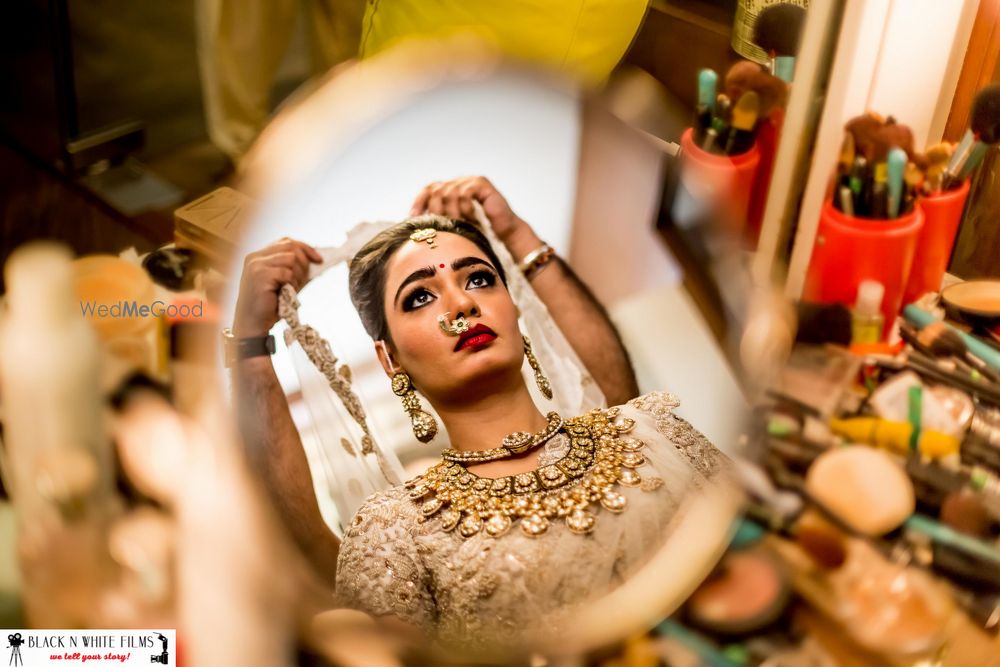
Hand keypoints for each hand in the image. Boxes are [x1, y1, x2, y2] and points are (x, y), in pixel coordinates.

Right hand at [233, 238, 321, 336]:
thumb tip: (318, 259)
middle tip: (306, 278)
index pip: (286, 241)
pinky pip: (287, 272)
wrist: (253, 324)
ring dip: (298, 274)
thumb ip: (296, 269)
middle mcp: (255, 257)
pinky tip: (287, 292)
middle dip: (304, 261)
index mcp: (259, 256)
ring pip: (290, 258)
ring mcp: (256, 265)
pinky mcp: (260, 275)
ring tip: (292, 288)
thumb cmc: (269, 305)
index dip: (304, 247)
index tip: (318, 259)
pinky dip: (292, 283)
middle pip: (290, 246)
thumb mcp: (284, 282)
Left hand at [409, 176, 524, 241]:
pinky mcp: (481, 183)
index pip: (428, 189)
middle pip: (436, 190)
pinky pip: (464, 193)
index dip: (419, 202)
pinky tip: (472, 218)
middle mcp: (458, 182)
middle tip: (442, 225)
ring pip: (449, 192)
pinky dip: (465, 208)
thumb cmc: (479, 233)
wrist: (504, 235)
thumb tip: (411, 224)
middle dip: (436, 210)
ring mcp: (470, 181)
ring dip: (453, 212)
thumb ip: (437, 221)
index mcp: (449, 190)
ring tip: (461, 224)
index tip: (413, 218)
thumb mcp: (453, 227)